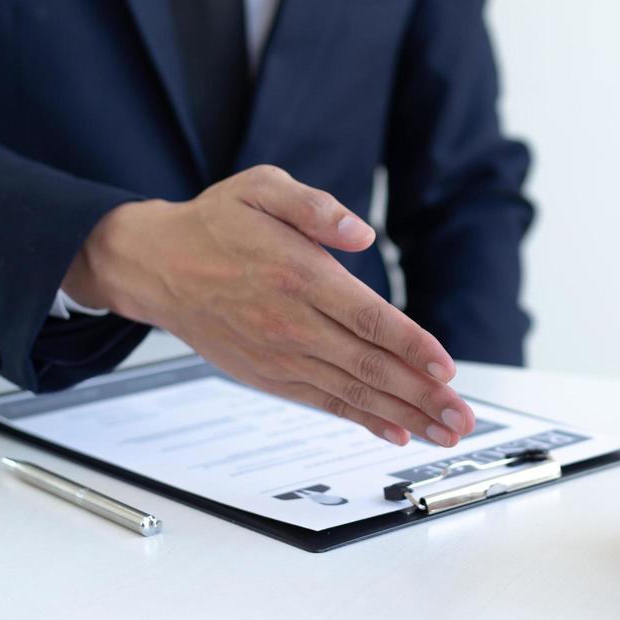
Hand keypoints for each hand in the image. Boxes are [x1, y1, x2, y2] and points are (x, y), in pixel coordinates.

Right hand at [62, 165, 475, 446]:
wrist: (157, 265)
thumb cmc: (216, 222)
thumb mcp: (262, 187)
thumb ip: (315, 207)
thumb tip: (361, 232)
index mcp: (299, 275)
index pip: (368, 319)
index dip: (412, 347)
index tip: (446, 369)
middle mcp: (292, 323)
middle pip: (369, 366)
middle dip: (422, 396)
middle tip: (462, 417)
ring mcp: (280, 355)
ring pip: (352, 391)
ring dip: (403, 415)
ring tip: (444, 431)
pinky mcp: (269, 374)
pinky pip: (323, 402)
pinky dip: (362, 419)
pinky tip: (395, 431)